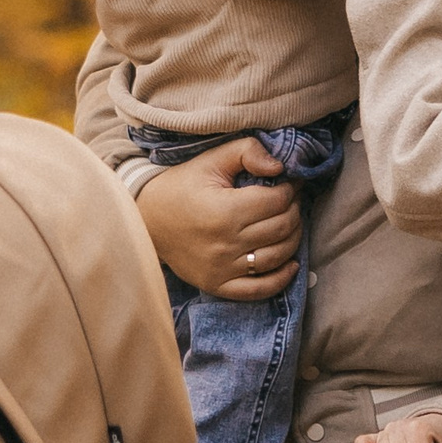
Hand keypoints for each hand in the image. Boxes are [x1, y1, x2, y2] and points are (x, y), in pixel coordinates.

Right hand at [134, 136, 303, 297]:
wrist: (146, 219)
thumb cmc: (181, 186)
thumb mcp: (211, 160)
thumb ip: (247, 152)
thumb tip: (280, 167)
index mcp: (225, 210)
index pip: (277, 201)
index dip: (291, 190)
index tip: (290, 183)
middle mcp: (225, 243)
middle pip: (282, 228)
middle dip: (294, 210)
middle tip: (291, 200)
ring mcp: (222, 268)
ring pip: (277, 257)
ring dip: (293, 239)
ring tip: (291, 223)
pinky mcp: (217, 284)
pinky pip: (258, 290)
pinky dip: (281, 279)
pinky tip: (291, 265)